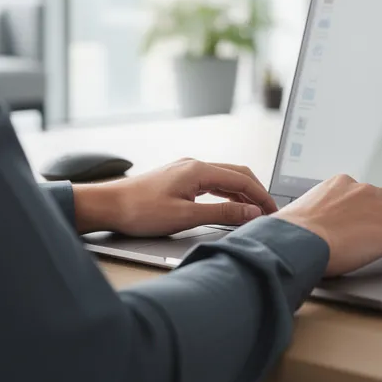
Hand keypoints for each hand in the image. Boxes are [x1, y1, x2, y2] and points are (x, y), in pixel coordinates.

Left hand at [72, 158, 277, 236]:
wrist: (107, 205)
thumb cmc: (140, 211)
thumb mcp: (186, 216)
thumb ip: (222, 214)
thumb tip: (250, 212)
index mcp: (199, 170)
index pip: (243, 180)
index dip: (262, 197)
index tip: (274, 212)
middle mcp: (194, 165)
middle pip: (237, 174)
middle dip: (256, 192)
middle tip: (269, 211)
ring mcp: (185, 170)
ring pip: (224, 178)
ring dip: (242, 193)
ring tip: (254, 211)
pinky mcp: (178, 179)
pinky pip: (211, 182)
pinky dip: (226, 194)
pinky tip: (230, 206)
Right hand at [275, 174, 381, 276]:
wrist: (298, 241)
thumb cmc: (290, 233)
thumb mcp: (299, 214)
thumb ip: (309, 216)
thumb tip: (300, 228)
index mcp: (341, 184)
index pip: (367, 190)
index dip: (376, 204)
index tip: (376, 215)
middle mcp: (364, 191)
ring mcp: (380, 209)